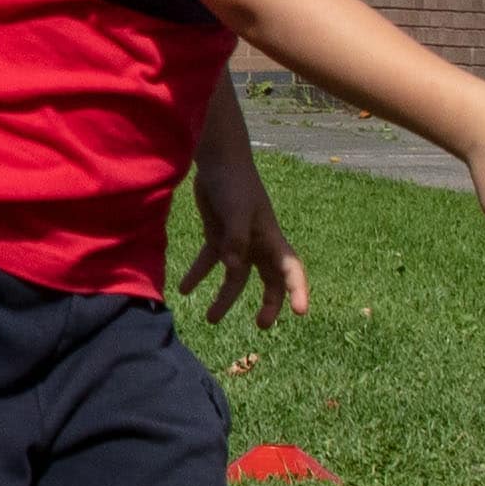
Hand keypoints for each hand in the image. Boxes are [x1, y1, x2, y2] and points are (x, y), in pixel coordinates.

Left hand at [183, 191, 309, 328]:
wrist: (216, 160)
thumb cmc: (233, 183)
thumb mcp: (236, 211)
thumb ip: (235, 240)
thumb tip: (232, 268)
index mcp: (270, 238)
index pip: (291, 269)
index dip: (298, 291)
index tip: (300, 313)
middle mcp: (257, 244)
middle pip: (269, 280)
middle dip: (269, 303)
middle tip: (261, 325)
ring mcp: (237, 241)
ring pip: (235, 277)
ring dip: (224, 298)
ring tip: (210, 319)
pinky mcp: (217, 235)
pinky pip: (209, 261)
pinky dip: (197, 275)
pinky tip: (184, 289)